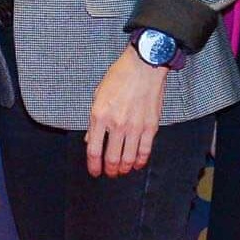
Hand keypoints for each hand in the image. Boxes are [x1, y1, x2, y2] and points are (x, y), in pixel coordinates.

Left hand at [85, 49, 166, 178]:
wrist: (144, 66)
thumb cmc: (119, 77)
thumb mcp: (98, 95)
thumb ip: (93, 120)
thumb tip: (89, 139)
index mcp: (99, 116)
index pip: (93, 149)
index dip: (93, 165)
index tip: (94, 171)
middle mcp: (116, 124)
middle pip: (111, 158)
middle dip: (110, 170)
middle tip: (110, 173)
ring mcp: (134, 127)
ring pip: (128, 158)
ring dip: (124, 168)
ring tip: (122, 171)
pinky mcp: (150, 126)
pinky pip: (145, 150)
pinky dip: (140, 161)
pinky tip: (136, 164)